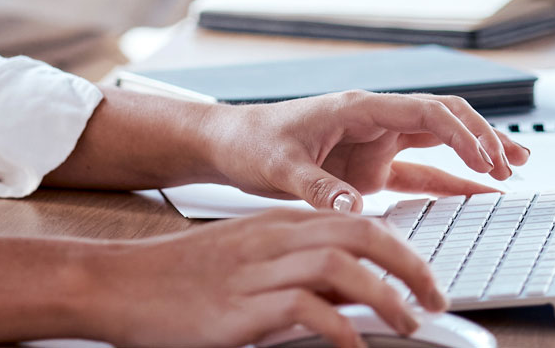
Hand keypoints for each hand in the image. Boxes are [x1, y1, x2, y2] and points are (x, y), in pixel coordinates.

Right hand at [85, 209, 445, 347]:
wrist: (117, 283)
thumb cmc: (178, 279)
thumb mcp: (245, 262)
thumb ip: (295, 269)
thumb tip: (352, 294)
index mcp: (277, 224)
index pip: (357, 220)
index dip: (402, 246)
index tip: (426, 278)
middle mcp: (273, 239)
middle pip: (361, 231)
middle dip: (410, 263)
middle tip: (436, 298)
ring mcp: (257, 271)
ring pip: (341, 265)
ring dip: (386, 294)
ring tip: (409, 322)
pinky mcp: (241, 307)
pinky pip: (303, 309)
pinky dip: (338, 326)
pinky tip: (353, 345)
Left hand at [203, 90, 530, 212]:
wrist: (231, 145)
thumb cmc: (252, 142)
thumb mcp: (279, 166)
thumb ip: (316, 187)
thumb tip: (352, 207)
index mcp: (358, 109)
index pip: (424, 111)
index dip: (461, 132)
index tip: (487, 157)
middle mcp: (374, 121)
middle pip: (442, 118)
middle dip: (480, 136)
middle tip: (511, 163)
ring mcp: (375, 144)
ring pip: (438, 141)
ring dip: (474, 151)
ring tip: (513, 166)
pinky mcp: (371, 168)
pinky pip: (420, 172)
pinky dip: (450, 181)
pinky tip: (476, 191)